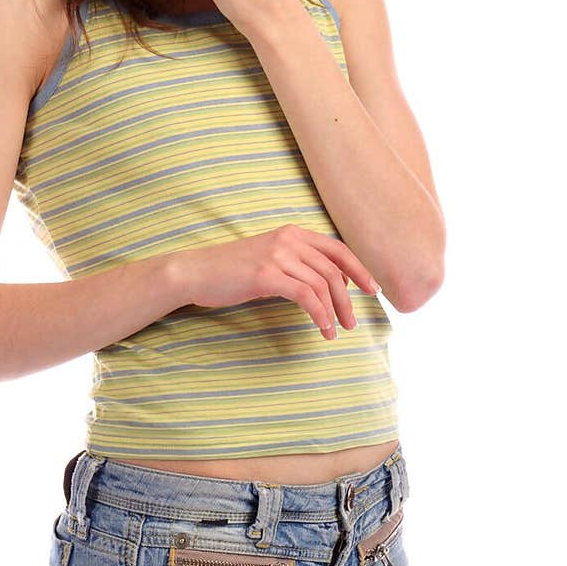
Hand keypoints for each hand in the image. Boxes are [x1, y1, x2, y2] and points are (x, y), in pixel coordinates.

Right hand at [169, 224, 382, 339]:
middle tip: (353, 323)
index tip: (371, 290)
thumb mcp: (269, 258)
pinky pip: (305, 296)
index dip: (359, 269)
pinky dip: (319, 314)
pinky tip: (321, 328)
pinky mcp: (266, 276)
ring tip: (336, 332)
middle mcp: (288, 240)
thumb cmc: (231, 270)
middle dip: (348, 299)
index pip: (337, 249)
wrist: (195, 271)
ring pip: (322, 284)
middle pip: (333, 270)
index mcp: (292, 233)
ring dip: (334, 311)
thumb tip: (329, 282)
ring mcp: (277, 256)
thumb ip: (297, 263)